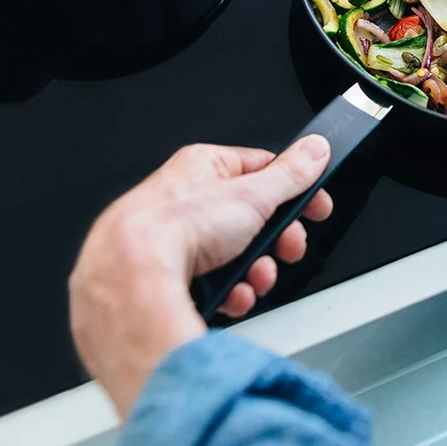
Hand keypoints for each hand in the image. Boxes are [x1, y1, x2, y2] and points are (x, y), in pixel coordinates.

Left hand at [69, 138, 333, 417]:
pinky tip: (232, 296)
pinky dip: (230, 292)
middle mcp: (188, 201)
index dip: (294, 191)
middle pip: (252, 220)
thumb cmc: (174, 225)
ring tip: (256, 278)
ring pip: (235, 256)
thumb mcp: (252, 194)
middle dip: (277, 241)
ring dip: (256, 271)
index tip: (316, 209)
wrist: (130, 275)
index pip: (262, 171)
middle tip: (289, 248)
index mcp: (205, 168)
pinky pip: (213, 284)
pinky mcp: (170, 276)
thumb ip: (290, 174)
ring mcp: (178, 241)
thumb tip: (314, 150)